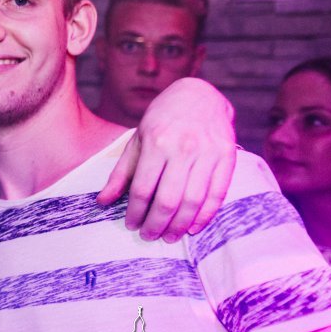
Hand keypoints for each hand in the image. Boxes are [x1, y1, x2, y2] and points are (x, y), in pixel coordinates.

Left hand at [98, 78, 235, 241]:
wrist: (200, 95)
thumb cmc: (163, 119)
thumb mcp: (137, 139)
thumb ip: (121, 172)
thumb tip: (103, 201)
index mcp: (156, 142)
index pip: (143, 189)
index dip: (136, 212)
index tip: (132, 225)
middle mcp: (183, 148)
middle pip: (168, 200)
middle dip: (157, 224)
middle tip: (149, 236)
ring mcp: (208, 152)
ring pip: (193, 201)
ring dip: (180, 225)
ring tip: (170, 236)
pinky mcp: (227, 156)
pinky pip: (217, 194)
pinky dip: (206, 215)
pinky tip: (194, 227)